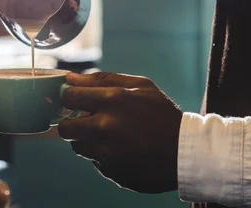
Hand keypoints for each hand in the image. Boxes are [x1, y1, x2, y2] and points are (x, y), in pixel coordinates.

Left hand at [58, 72, 181, 193]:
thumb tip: (70, 78)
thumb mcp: (140, 86)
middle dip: (71, 123)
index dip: (69, 97)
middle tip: (85, 121)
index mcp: (111, 101)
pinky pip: (94, 161)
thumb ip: (103, 79)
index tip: (75, 100)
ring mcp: (106, 153)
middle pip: (64, 128)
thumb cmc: (162, 114)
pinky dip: (102, 156)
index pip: (68, 97)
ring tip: (110, 136)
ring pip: (78, 146)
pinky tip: (122, 150)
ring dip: (87, 140)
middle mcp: (104, 128)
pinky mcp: (110, 172)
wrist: (186, 152)